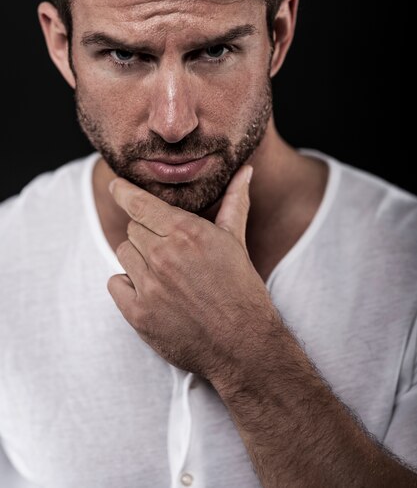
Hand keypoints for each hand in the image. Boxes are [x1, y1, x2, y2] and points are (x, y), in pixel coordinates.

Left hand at [107, 165, 276, 380]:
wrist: (243, 344)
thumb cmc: (241, 289)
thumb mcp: (236, 240)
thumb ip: (235, 201)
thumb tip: (245, 170)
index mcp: (187, 233)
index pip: (140, 203)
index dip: (124, 192)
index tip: (115, 186)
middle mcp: (164, 255)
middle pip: (133, 229)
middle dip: (148, 235)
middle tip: (171, 252)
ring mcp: (150, 286)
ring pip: (124, 253)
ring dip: (139, 259)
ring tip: (166, 274)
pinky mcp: (139, 314)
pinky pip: (116, 283)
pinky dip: (128, 285)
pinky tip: (153, 293)